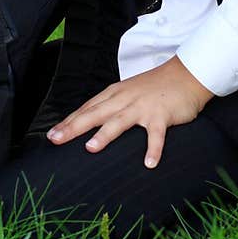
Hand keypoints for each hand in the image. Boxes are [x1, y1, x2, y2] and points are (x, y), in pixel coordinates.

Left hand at [46, 55, 212, 168]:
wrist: (186, 75)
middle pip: (95, 114)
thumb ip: (111, 105)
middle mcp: (125, 99)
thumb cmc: (155, 87)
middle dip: (74, 127)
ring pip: (120, 121)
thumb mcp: (128, 92)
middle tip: (56, 140)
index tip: (51, 136)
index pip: (87, 109)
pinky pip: (156, 135)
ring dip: (105, 134)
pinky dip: (153, 149)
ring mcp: (143, 107)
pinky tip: (149, 163)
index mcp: (115, 94)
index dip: (69, 122)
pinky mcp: (162, 115)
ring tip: (91, 148)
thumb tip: (91, 123)